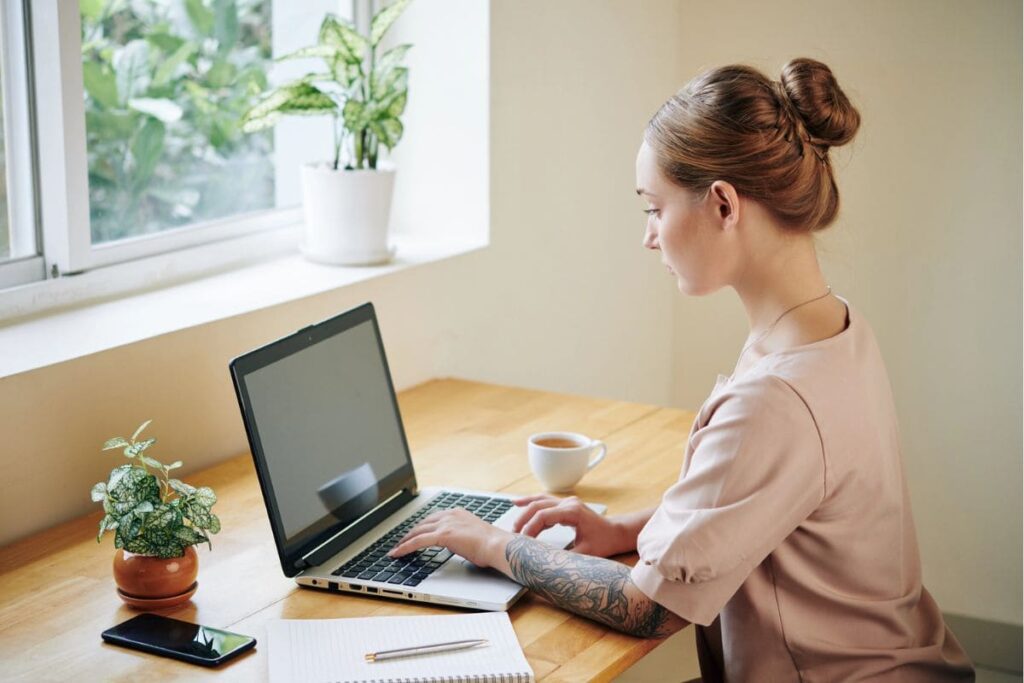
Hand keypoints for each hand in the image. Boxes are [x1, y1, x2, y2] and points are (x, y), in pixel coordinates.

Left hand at [387, 508, 513, 569]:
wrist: (497, 546)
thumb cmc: (491, 545)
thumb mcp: (472, 536)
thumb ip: (460, 536)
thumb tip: (456, 544)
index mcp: (457, 513)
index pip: (432, 519)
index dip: (420, 527)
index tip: (412, 534)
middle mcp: (450, 515)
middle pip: (422, 524)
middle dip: (409, 534)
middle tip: (399, 542)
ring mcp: (446, 523)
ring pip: (417, 532)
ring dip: (403, 541)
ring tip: (395, 549)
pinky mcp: (443, 535)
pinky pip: (418, 541)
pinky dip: (405, 547)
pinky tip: (397, 553)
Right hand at [511, 494, 631, 556]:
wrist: (616, 532)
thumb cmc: (604, 542)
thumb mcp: (586, 554)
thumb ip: (566, 558)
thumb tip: (547, 565)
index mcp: (573, 512)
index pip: (544, 516)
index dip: (530, 528)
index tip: (522, 541)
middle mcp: (569, 503)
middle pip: (538, 506)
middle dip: (523, 519)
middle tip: (513, 534)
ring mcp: (567, 501)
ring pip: (539, 500)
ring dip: (524, 510)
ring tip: (513, 523)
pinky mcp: (566, 504)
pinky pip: (544, 501)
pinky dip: (531, 503)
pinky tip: (518, 503)